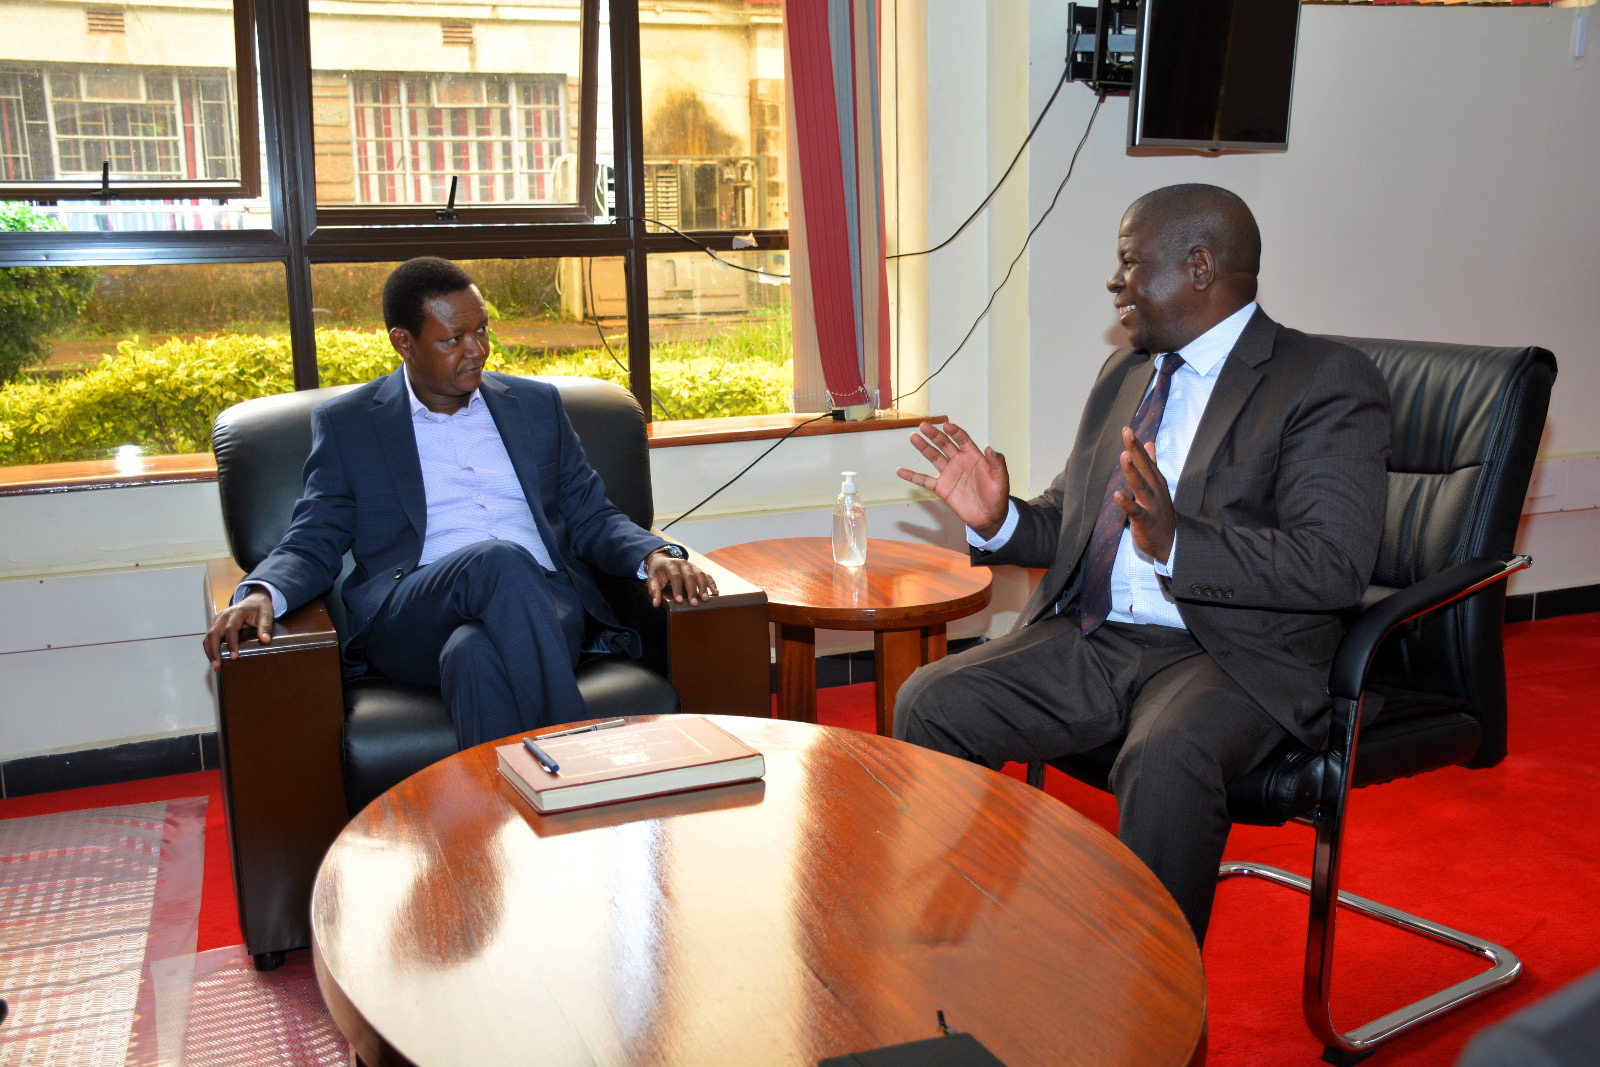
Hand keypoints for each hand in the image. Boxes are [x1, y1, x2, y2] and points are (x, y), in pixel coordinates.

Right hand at [203, 588, 274, 670]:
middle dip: (214, 651)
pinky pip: (209, 637)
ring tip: (215, 666)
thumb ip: (266, 626)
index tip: (234, 656)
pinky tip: (214, 659)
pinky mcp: (216, 624)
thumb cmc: (260, 608)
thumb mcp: (267, 614)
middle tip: (217, 665)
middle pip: (214, 633)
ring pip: (209, 636)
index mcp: (237, 612)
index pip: (231, 628)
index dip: (231, 643)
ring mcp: (218, 620)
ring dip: (209, 652)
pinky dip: (209, 648)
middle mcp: (224, 615)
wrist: (254, 600)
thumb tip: (265, 640)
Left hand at [646, 547, 718, 606]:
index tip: (679, 600)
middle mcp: (682, 563)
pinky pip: (706, 575)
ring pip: (699, 575)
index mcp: (670, 564)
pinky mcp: (697, 569)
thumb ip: (654, 590)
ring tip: (705, 599)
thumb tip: (655, 603)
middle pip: (689, 576)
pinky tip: (715, 592)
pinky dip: (711, 583)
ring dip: (704, 587)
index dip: (677, 588)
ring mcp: (691, 566)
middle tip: (694, 603)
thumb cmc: (658, 571)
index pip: (675, 576)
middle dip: (692, 590)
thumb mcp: (652, 578)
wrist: (663, 559)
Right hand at [895, 421, 1010, 537]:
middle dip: (934, 435)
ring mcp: (949, 474)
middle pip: (944, 444)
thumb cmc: (997, 495)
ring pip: (933, 457)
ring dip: (923, 448)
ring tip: (914, 438)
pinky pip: (924, 480)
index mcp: (973, 456)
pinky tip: (901, 471)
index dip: (954, 432)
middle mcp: (959, 462)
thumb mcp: (1001, 478)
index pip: (962, 439)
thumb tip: (990, 448)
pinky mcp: (941, 487)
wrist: (989, 516)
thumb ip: (996, 462)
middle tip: (924, 426)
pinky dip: (912, 476)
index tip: (947, 426)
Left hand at [1114, 426, 1175, 564]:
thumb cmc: (1160, 510)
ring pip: (1141, 486)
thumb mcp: (1158, 485)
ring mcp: (1152, 505)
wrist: (1170, 541)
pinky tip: (1117, 495)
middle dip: (1135, 450)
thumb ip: (1152, 464)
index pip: (1146, 459)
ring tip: (1124, 457)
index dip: (1137, 445)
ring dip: (1132, 472)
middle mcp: (1156, 490)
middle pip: (1145, 467)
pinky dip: (1127, 504)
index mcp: (1156, 481)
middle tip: (1127, 433)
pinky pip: (1136, 511)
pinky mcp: (1145, 521)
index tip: (1127, 429)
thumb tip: (1149, 443)